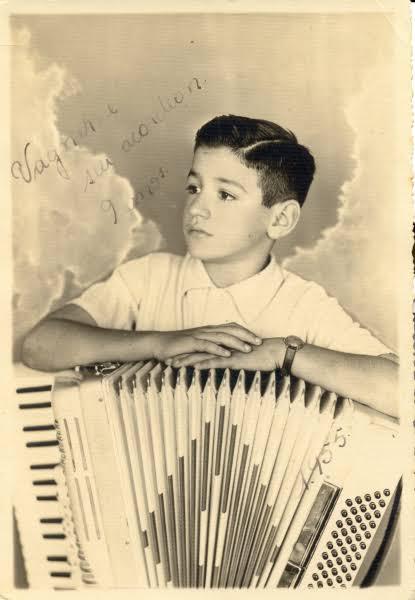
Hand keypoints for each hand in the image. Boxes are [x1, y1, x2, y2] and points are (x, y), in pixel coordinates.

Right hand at [152, 323, 261, 361]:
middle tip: (259, 342)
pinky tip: (227, 355)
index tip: (258, 338)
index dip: (245, 332)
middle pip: (230, 330)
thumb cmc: (178, 347)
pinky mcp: (191, 343)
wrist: (159, 344)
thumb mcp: (198, 346)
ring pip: (221, 336)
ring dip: (235, 342)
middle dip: (246, 336)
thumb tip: (226, 351)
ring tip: (248, 349)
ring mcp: (199, 336)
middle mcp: (207, 331)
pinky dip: (218, 349)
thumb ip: (211, 347)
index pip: (232, 327)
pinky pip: (207, 345)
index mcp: (210, 330)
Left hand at [167, 338, 282, 370]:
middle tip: (166, 360)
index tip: (176, 356)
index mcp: (225, 345)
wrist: (276, 352)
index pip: (203, 348)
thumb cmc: (264, 356)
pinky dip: (202, 364)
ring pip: (203, 355)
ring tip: (172, 364)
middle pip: (198, 350)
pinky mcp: (233, 358)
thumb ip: (235, 359)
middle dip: (182, 355)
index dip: (188, 352)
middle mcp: (223, 346)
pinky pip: (215, 361)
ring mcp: (228, 352)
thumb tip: (228, 364)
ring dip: (187, 360)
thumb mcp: (245, 359)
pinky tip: (192, 367)